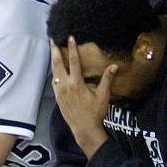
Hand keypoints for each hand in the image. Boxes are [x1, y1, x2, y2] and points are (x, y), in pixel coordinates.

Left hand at [51, 36, 116, 157]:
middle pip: (57, 64)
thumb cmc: (95, 113)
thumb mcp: (103, 96)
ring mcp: (60, 93)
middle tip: (52, 39)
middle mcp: (65, 86)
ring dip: (53, 61)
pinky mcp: (58, 98)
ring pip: (54, 72)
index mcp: (77, 84)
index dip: (72, 48)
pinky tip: (55, 71)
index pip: (74, 61)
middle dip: (54, 51)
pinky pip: (54, 82)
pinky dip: (54, 73)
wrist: (84, 129)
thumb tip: (114, 66)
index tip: (70, 37)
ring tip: (52, 52)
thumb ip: (107, 80)